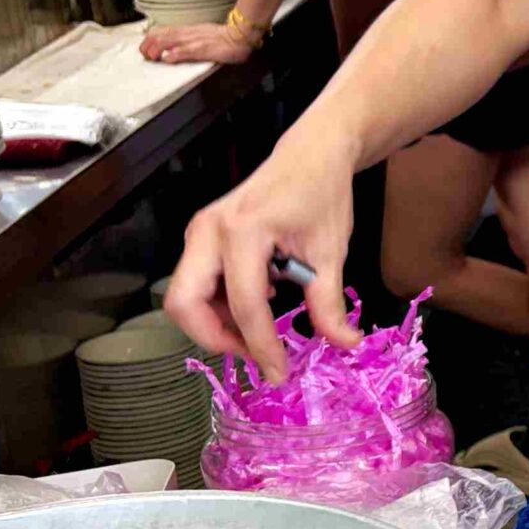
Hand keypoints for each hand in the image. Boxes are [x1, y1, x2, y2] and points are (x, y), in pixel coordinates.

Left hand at [140, 22, 250, 66]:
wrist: (239, 35)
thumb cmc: (224, 37)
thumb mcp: (202, 34)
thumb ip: (189, 38)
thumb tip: (178, 46)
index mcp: (186, 30)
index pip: (160, 31)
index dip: (148, 39)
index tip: (146, 49)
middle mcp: (185, 34)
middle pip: (157, 36)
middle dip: (146, 46)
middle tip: (146, 57)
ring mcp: (191, 41)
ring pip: (164, 41)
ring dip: (154, 51)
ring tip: (152, 59)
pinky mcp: (199, 49)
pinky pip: (180, 52)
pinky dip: (170, 56)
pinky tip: (167, 61)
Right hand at [165, 130, 358, 376]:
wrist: (310, 155)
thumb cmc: (321, 195)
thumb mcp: (331, 251)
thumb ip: (329, 302)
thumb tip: (344, 343)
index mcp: (244, 231)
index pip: (244, 305)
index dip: (260, 346)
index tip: (278, 373)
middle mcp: (208, 231)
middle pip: (184, 304)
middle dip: (215, 338)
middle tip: (257, 354)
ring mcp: (198, 233)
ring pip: (185, 297)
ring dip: (215, 325)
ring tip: (261, 335)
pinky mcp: (200, 238)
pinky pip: (195, 285)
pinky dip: (217, 307)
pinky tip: (257, 308)